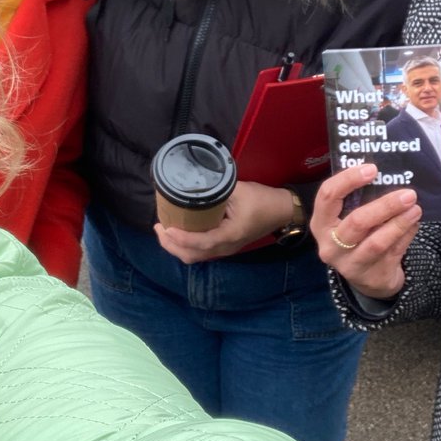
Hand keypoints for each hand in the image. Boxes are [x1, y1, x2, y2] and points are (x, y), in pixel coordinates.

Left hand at [156, 181, 291, 263]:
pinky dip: (185, 245)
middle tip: (159, 227)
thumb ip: (216, 190)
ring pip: (194, 256)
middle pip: (191, 255)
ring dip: (176, 246)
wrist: (281, 211)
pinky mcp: (224, 246)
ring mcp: (225, 249)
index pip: (200, 243)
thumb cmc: (262, 201)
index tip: (166, 227)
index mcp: (229, 236)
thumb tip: (192, 184)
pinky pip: (200, 252)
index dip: (181, 238)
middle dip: (171, 244)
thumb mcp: (239, 190)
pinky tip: (178, 231)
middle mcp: (225, 248)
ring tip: (164, 230)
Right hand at [311, 163, 421, 299]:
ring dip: (399, 223)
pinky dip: (406, 235)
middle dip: (385, 206)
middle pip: (357, 222)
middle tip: (408, 194)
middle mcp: (331, 245)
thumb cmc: (357, 236)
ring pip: (377, 242)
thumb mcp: (347, 218)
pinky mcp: (372, 276)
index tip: (372, 169)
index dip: (348, 180)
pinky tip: (414, 223)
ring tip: (415, 209)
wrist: (367, 278)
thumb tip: (389, 175)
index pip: (328, 196)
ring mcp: (351, 264)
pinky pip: (393, 252)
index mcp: (321, 223)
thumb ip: (360, 200)